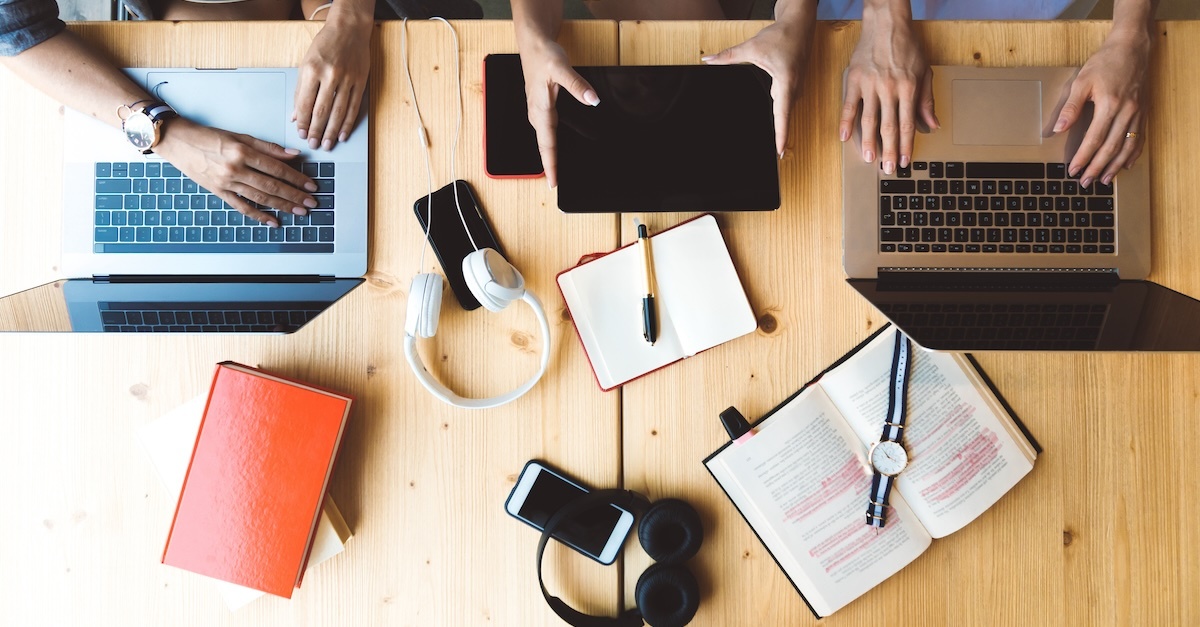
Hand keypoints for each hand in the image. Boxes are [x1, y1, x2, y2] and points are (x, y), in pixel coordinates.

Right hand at [154, 119, 317, 226]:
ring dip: (283, 206)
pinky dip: (258, 216)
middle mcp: (236, 168)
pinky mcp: (219, 192)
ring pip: (260, 198)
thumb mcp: (240, 136)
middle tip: (311, 202)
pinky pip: (242, 207)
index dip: (296, 178)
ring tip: (300, 211)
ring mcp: (227, 183)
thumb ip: (268, 147)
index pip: (277, 168)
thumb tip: (294, 155)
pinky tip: (273, 221)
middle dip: (295, 195)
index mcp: (243, 152)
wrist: (179, 142)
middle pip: (272, 186)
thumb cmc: (209, 137)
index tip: (311, 185)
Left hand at [294, 17, 371, 150]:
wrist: (349, 29)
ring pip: (338, 112)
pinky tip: (342, 134)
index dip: (303, 121)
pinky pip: (353, 107)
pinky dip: (347, 123)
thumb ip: (300, 90)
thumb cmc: (325, 45)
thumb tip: (296, 114)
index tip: (301, 133)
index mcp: (312, 69)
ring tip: (327, 144)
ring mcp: (347, 79)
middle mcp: (329, 75)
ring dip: (331, 131)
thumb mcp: (306, 63)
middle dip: (316, 131)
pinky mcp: (360, 82)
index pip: (305, 102)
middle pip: (321, 110)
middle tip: (313, 144)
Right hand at [518, 37, 599, 187]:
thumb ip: (577, 86)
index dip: (551, 166)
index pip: (546, 145)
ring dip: (552, 157)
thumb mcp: (561, 68)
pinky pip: (547, 133)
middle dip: (551, 167)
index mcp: (540, 110)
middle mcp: (537, 115)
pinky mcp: (542, 110)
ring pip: (546, 141)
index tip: (554, 184)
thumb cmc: (543, 56)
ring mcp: (538, 114)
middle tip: (559, 185)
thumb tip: (592, 100)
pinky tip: (560, 151)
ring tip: (559, 174)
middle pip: (545, 147)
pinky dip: (552, 145)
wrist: (533, 45)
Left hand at [702, 18, 811, 156]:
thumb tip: (709, 60)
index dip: (781, 135)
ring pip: (786, 111)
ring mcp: (796, 87)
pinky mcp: (794, 84)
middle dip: (781, 136)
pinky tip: (775, 121)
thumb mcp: (751, 47)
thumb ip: (728, 56)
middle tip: (775, 156)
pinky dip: (781, 114)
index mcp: (786, 83)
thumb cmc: (782, 34)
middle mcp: (794, 88)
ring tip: (776, 144)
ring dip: (781, 126)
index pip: (782, 114)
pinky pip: (787, 103)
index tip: (780, 152)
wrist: (800, 24)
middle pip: (785, 117)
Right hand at [839, 6, 936, 173]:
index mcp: (908, 88)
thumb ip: (927, 100)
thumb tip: (932, 124)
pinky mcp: (854, 80)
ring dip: (868, 143)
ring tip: (868, 159)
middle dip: (889, 151)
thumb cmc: (907, 46)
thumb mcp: (925, 71)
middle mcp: (890, 89)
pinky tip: (844, 138)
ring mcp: (870, 85)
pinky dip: (845, 122)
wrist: (886, 24)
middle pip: (888, 127)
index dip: (907, 145)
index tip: (906, 161)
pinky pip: (849, 105)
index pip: (908, 124)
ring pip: (869, 120)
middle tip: (888, 168)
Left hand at [1054, 30, 1150, 187]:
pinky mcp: (1143, 111)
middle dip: (1097, 167)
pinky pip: (1139, 138)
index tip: (1073, 170)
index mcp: (1109, 105)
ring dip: (1116, 166)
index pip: (1094, 139)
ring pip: (1128, 147)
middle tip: (1085, 182)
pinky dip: (1133, 154)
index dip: (1083, 157)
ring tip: (1104, 179)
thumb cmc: (1105, 63)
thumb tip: (1058, 130)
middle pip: (1111, 148)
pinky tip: (1126, 164)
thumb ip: (1071, 107)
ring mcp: (1137, 113)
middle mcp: (1126, 112)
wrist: (1132, 48)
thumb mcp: (1082, 81)